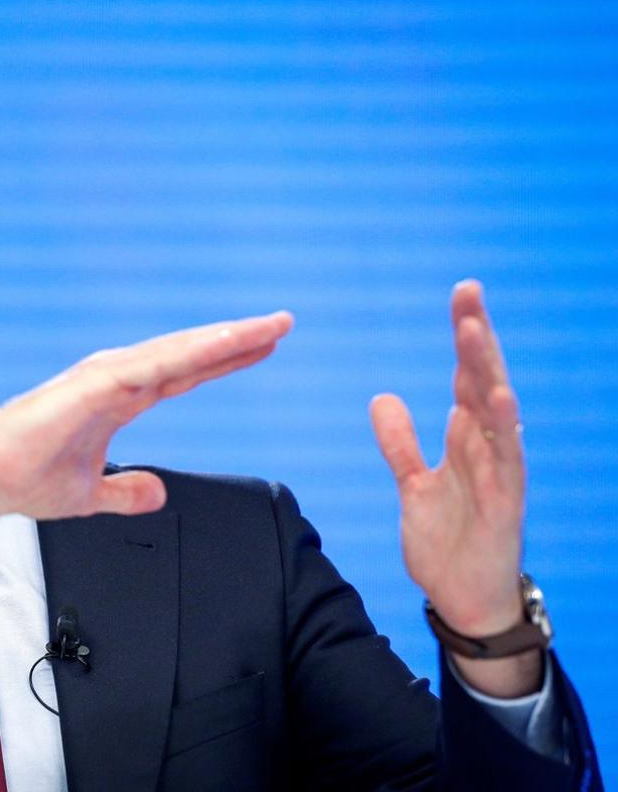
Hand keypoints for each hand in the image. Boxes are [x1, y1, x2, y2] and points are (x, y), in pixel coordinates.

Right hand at [0, 311, 293, 536]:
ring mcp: (101, 380)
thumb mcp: (91, 494)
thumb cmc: (25, 478)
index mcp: (119, 399)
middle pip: (187, 354)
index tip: (265, 346)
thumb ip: (126, 491)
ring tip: (264, 329)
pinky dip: (183, 355)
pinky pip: (146, 368)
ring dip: (219, 340)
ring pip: (173, 354)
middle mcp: (114, 380)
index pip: (184, 373)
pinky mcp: (87, 389)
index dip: (224, 359)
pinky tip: (216, 346)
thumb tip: (158, 493)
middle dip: (236, 340)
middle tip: (282, 323)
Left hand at [370, 281, 539, 695]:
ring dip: (485, 371)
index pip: (466, 376)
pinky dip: (503, 428)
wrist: (465, 598)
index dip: (464, 337)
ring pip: (496, 411)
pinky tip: (499, 398)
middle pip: (482, 381)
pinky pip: (505, 460)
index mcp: (466, 440)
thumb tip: (383, 398)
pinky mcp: (504, 502)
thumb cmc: (449, 541)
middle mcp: (487, 448)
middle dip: (475, 337)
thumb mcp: (413, 485)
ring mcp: (499, 473)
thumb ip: (400, 443)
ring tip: (475, 331)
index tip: (461, 296)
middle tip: (468, 292)